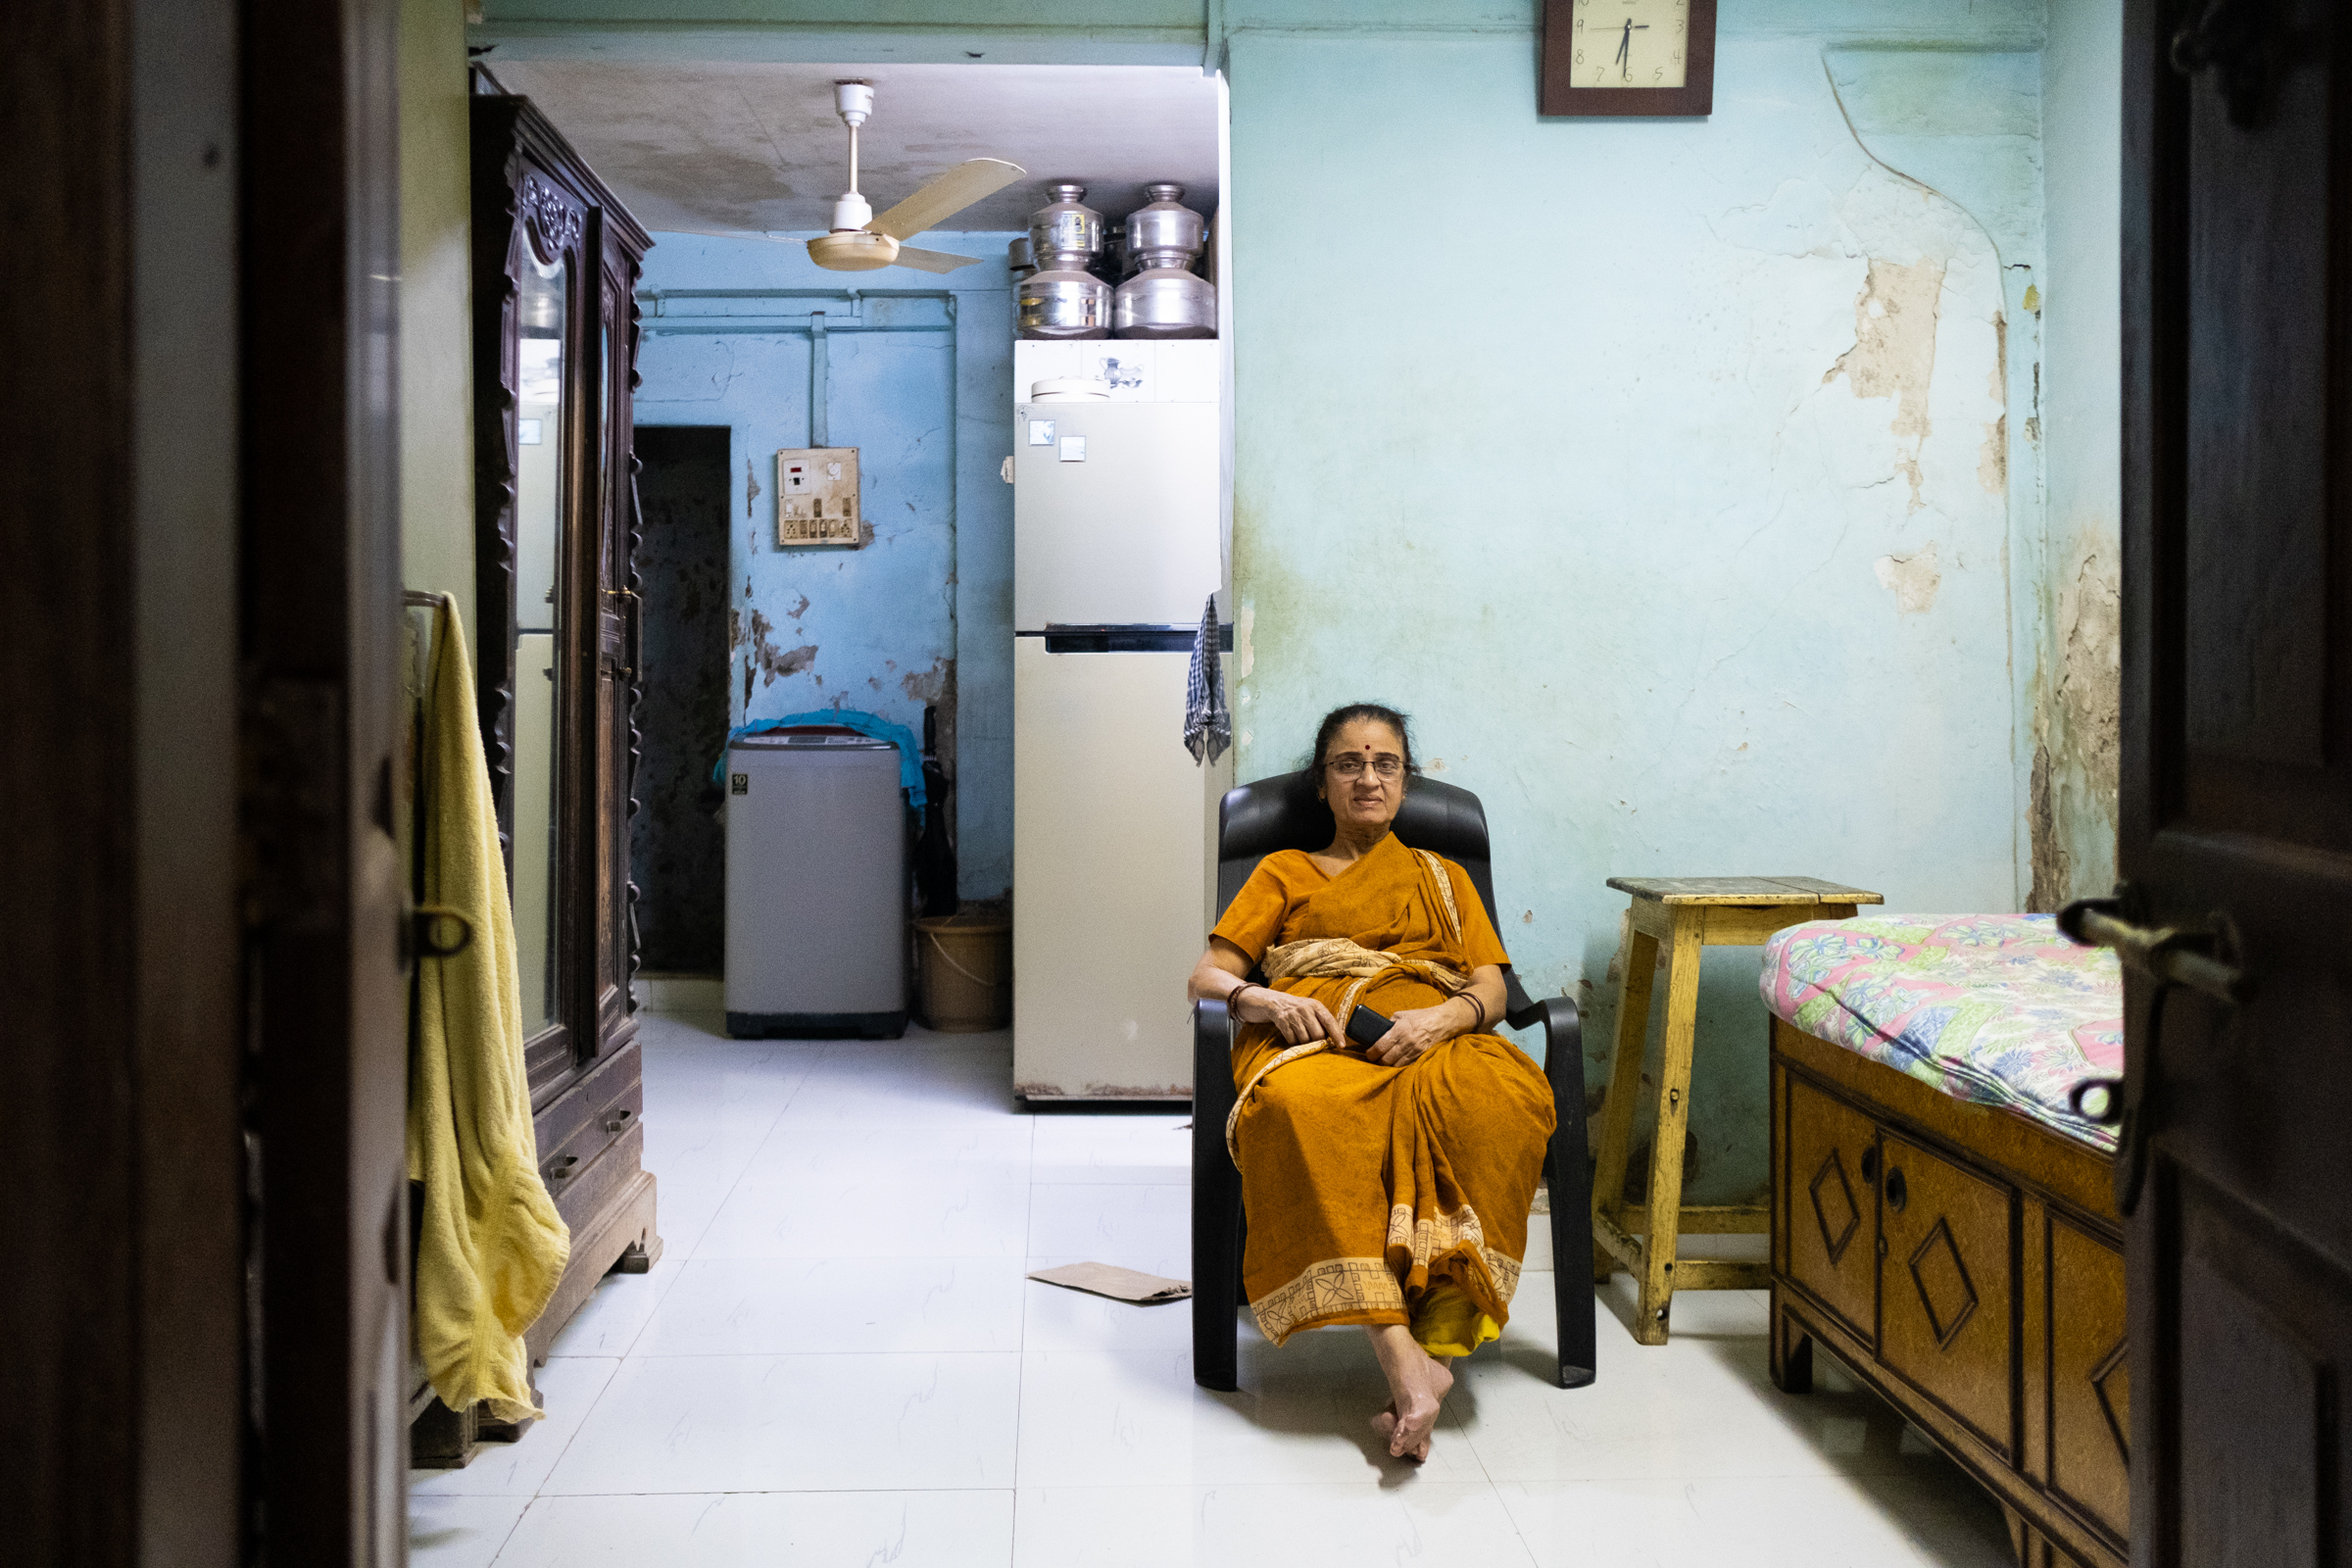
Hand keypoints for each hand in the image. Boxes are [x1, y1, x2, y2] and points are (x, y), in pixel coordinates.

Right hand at [1236, 985, 1344, 1046]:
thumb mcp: (1310, 1009)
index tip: (1341, 1045)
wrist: (1272, 1001)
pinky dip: (1293, 1042)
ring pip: (1305, 1038)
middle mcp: (1305, 1008)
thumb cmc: (1296, 1008)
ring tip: (1301, 1037)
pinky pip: (1292, 1039)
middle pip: (1318, 1034)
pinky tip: (1292, 1036)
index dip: (1337, 1034)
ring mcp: (1293, 1014)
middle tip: (1313, 1042)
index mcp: (1316, 1005)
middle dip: (1317, 1042)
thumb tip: (1333, 1039)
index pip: (1330, 1021)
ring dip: (1304, 1043)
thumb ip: (1321, 1020)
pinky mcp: (1282, 1020)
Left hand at [1363, 996, 1477, 1067]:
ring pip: (1395, 1065)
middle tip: (1373, 1058)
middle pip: (1386, 1059)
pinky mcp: (1420, 1056)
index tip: (1368, 1053)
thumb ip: (1390, 1023)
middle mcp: (1406, 1042)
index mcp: (1399, 1030)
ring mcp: (1414, 1051)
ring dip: (1387, 1065)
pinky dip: (1398, 1065)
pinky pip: (1405, 1065)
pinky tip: (1394, 1062)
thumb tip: (1379, 1030)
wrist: (1441, 1022)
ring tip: (1383, 1061)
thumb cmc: (1421, 1016)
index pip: (1381, 1046)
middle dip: (1377, 1060)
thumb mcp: (1402, 1014)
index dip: (1371, 1053)